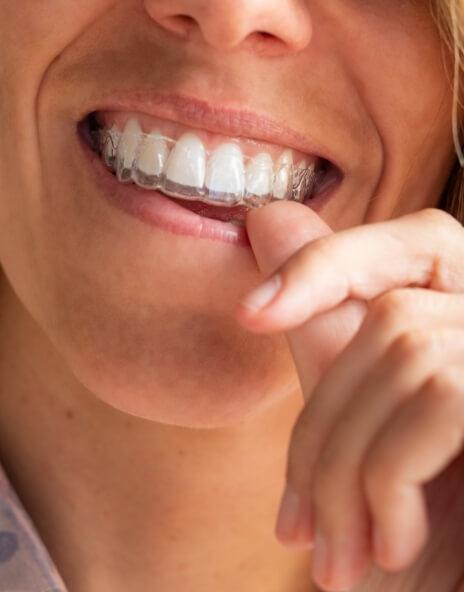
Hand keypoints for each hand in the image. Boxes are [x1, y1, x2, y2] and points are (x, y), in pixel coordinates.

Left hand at [236, 202, 463, 590]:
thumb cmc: (426, 537)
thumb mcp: (364, 423)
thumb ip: (324, 322)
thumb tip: (269, 220)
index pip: (418, 240)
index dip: (332, 260)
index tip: (251, 314)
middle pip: (390, 317)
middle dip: (322, 427)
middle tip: (297, 527)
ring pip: (404, 352)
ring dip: (345, 470)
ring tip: (336, 558)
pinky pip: (439, 396)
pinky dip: (388, 480)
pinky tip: (389, 545)